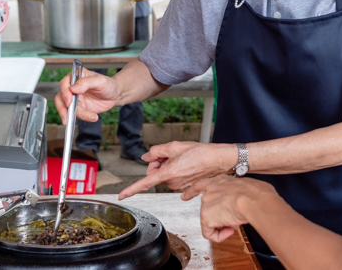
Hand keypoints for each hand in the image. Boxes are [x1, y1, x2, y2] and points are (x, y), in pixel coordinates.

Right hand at [54, 68, 120, 123]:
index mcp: (76, 76)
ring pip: (66, 108)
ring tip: (91, 116)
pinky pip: (75, 114)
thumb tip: (73, 88)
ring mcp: (74, 98)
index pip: (64, 83)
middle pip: (60, 97)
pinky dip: (83, 117)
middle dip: (63, 108)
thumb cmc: (108, 84)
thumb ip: (87, 83)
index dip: (65, 93)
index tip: (69, 101)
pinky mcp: (78, 107)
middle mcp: (72, 87)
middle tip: (68, 116)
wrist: (114, 95)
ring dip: (75, 115)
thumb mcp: (100, 81)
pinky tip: (93, 117)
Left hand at [118, 141, 236, 199]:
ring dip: (169, 167)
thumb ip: (157, 151)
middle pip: (156, 173)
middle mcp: (172, 184)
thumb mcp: (175, 146)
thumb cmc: (200, 152)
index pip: (145, 183)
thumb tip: (147, 157)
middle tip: (172, 154)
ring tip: (183, 159)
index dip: (131, 190)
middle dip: (160, 163)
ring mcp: (180, 188)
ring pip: (166, 177)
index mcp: (168, 173)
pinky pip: (176, 182)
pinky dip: (178, 174)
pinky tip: (187, 167)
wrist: (219, 160)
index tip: (122, 196)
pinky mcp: (187, 189)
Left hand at [182, 176, 279, 242]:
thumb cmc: (256, 193)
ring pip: (211, 221)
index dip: (192, 192)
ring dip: (223, 225)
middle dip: (220, 217)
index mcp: (220, 180)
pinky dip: (219, 236)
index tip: (184, 196)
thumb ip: (239, 193)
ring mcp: (206, 203)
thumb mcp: (247, 187)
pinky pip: (210, 233)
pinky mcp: (206, 217)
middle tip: (235, 218)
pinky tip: (229, 230)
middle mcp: (210, 190)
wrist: (253, 199)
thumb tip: (246, 201)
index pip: (201, 184)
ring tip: (236, 221)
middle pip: (207, 207)